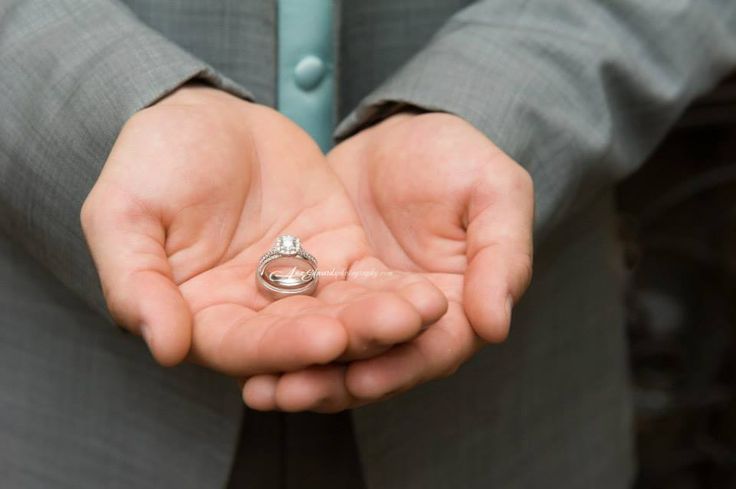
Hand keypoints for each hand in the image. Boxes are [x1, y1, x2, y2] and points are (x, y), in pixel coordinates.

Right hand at [80, 87, 446, 382]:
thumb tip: (163, 346)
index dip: (283, 349)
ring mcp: (299, 287)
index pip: (243, 347)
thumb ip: (137, 281)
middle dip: (352, 336)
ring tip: (424, 312)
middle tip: (397, 328)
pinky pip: (368, 280)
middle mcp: (255, 313)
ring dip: (384, 318)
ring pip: (345, 314)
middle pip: (305, 338)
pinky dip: (395, 289)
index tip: (325, 341)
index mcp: (200, 316)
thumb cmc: (153, 162)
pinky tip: (427, 294)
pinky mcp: (336, 256)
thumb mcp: (124, 213)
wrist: (205, 116)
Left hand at [242, 112, 533, 410]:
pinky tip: (248, 359)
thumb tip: (496, 327)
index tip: (361, 381)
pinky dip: (280, 341)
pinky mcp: (327, 290)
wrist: (399, 131)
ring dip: (301, 374)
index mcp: (461, 304)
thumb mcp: (495, 192)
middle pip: (378, 365)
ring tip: (261, 389)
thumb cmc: (458, 157)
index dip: (399, 368)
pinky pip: (304, 321)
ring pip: (337, 354)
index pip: (435, 350)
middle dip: (334, 383)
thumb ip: (502, 256)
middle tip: (290, 394)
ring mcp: (366, 308)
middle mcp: (412, 320)